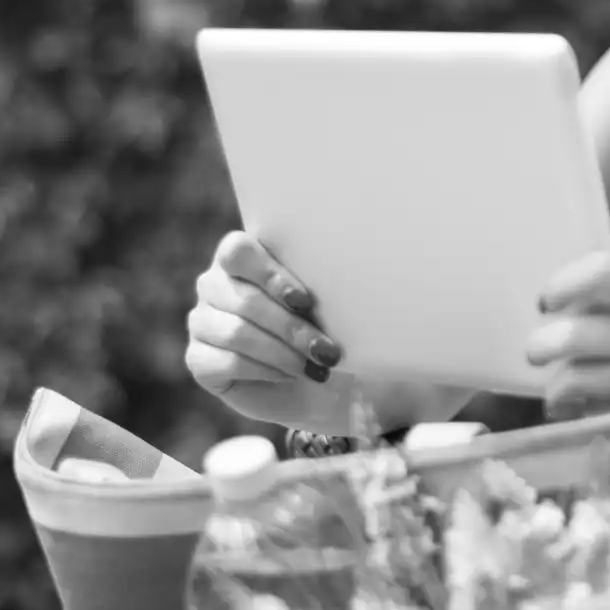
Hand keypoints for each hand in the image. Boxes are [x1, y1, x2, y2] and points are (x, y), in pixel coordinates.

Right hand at [185, 230, 477, 433]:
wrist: (350, 389)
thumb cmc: (360, 333)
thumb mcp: (368, 295)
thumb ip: (370, 258)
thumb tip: (407, 221)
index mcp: (249, 256)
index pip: (237, 249)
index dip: (270, 273)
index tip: (310, 300)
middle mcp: (219, 283)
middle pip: (235, 293)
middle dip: (286, 326)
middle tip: (329, 351)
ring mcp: (205, 322)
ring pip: (229, 330)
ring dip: (279, 351)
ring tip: (316, 367)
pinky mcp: (202, 362)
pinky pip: (217, 362)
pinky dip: (260, 371)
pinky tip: (290, 376)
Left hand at [525, 248, 609, 419]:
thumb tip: (553, 303)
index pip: (606, 269)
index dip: (564, 282)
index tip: (546, 302)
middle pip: (580, 331)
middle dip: (543, 343)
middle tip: (535, 352)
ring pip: (579, 377)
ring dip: (556, 386)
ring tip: (557, 390)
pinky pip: (593, 412)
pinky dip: (576, 413)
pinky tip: (577, 411)